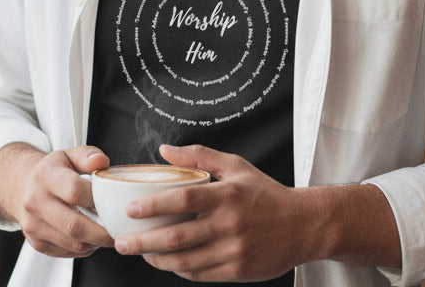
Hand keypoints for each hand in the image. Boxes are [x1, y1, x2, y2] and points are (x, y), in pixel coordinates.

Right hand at [0, 143, 113, 257]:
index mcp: (45, 176)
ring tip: (107, 234)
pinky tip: (91, 238)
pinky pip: (66, 252)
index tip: (114, 203)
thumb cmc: (53, 170)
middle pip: (74, 225)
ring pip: (72, 243)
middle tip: (119, 231)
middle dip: (102, 232)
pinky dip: (84, 248)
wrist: (22, 186)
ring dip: (95, 243)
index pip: (75, 191)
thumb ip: (88, 155)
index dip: (97, 199)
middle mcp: (35, 202)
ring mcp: (33, 226)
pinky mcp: (36, 243)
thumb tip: (102, 162)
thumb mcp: (69, 154)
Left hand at [113, 144, 318, 281]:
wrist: (302, 225)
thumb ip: (199, 156)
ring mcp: (233, 250)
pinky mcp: (237, 272)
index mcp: (227, 195)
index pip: (182, 200)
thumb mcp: (236, 166)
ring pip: (184, 260)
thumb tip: (164, 150)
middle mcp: (229, 224)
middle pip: (176, 237)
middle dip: (143, 241)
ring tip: (140, 252)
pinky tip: (167, 261)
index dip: (154, 205)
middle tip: (122, 241)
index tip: (131, 209)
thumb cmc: (265, 193)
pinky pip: (199, 274)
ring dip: (156, 259)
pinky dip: (179, 269)